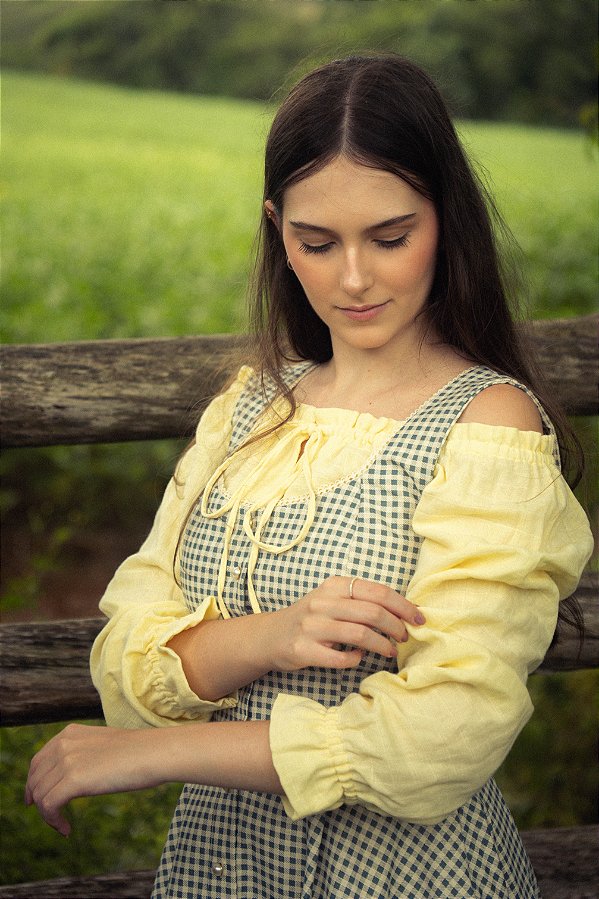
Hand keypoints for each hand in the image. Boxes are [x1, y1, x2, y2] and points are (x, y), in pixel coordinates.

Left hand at [25, 723, 162, 835]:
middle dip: (37, 801)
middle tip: (50, 818)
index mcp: (70, 733)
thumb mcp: (103, 745)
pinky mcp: (73, 779)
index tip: (36, 801)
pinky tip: (66, 829)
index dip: (34, 783)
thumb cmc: (138, 752)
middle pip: (35, 779)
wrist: (154, 753)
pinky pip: (48, 806)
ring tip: (63, 826)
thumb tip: (75, 776)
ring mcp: (67, 760)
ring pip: (40, 795)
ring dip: (47, 816)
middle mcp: (64, 744)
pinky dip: (53, 821)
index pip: (38, 761)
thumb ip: (84, 754)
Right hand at [266, 575, 424, 671]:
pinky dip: (356, 660)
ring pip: (360, 635)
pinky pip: (340, 657)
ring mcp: (312, 626)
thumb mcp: (332, 599)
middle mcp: (322, 603)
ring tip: (391, 651)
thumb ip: (361, 600)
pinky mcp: (303, 650)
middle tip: (405, 637)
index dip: (403, 606)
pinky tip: (359, 659)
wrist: (270, 636)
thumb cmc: (311, 618)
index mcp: (334, 586)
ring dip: (382, 646)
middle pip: (373, 612)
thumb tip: (403, 611)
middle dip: (397, 627)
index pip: (378, 591)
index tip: (419, 618)